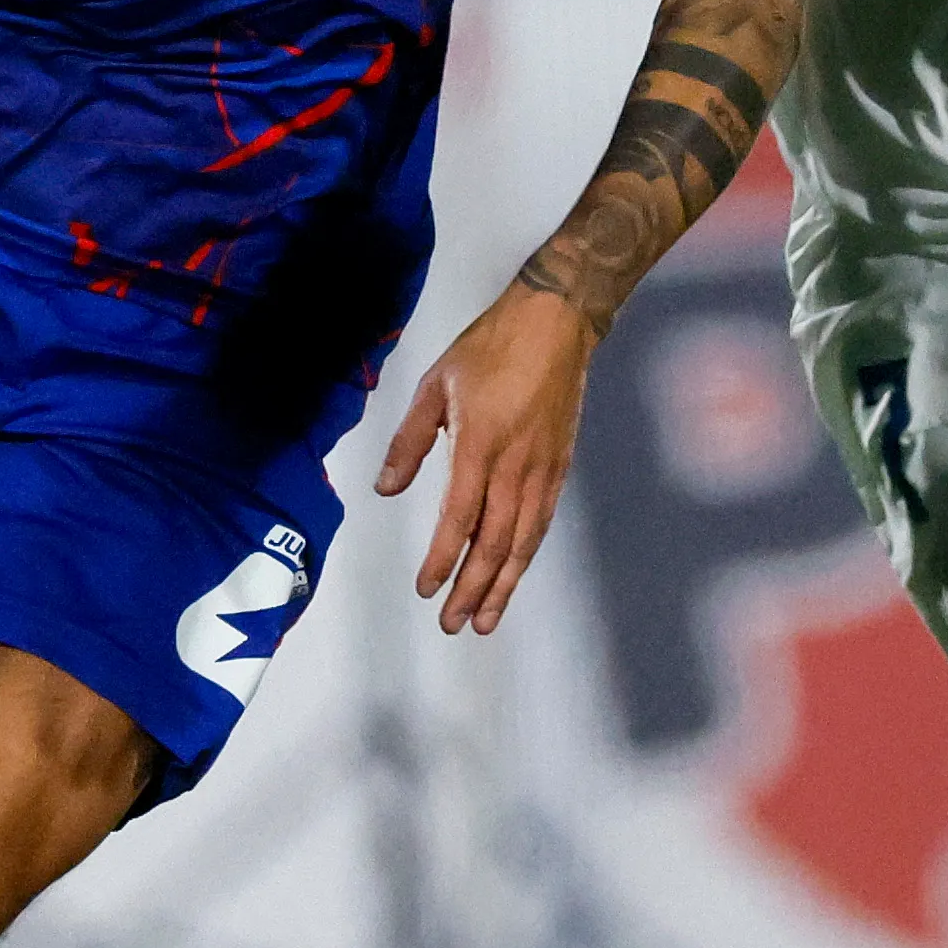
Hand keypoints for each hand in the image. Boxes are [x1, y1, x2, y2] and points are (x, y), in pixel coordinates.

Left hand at [372, 281, 601, 633]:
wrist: (557, 324)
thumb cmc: (490, 348)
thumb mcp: (436, 384)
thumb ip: (409, 441)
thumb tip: (386, 489)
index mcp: (479, 445)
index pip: (458, 518)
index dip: (441, 559)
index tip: (425, 589)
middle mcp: (515, 466)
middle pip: (494, 543)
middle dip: (472, 589)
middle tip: (453, 624)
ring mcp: (543, 469)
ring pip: (524, 541)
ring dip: (503, 585)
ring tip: (485, 619)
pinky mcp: (560, 465)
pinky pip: (542, 521)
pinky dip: (526, 554)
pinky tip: (514, 573)